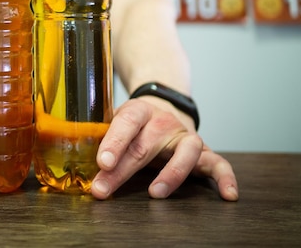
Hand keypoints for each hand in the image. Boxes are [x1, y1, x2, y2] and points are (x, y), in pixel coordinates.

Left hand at [91, 97, 238, 200]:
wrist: (164, 106)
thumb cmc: (133, 122)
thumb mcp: (113, 120)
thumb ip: (98, 137)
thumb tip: (72, 160)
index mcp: (138, 111)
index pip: (125, 123)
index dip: (113, 143)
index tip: (102, 162)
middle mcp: (164, 122)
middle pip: (145, 146)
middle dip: (122, 170)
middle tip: (103, 189)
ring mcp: (185, 136)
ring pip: (185, 152)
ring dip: (170, 174)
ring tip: (155, 194)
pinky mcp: (204, 151)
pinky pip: (219, 163)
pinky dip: (226, 177)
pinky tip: (228, 194)